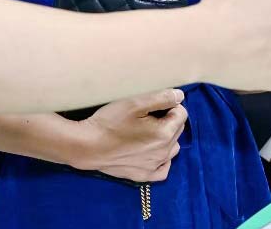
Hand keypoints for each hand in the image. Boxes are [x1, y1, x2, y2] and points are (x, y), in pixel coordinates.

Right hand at [71, 89, 186, 182]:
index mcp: (165, 133)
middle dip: (169, 120)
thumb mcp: (135, 103)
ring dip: (167, 138)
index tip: (154, 104)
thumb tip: (180, 95)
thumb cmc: (110, 122)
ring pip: (173, 149)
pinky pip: (164, 169)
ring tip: (148, 131)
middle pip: (178, 130)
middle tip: (148, 115)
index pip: (181, 114)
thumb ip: (161, 98)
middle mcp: (164, 152)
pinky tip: (152, 151)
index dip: (170, 105)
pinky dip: (163, 159)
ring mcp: (155, 166)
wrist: (88, 146)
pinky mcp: (144, 176)